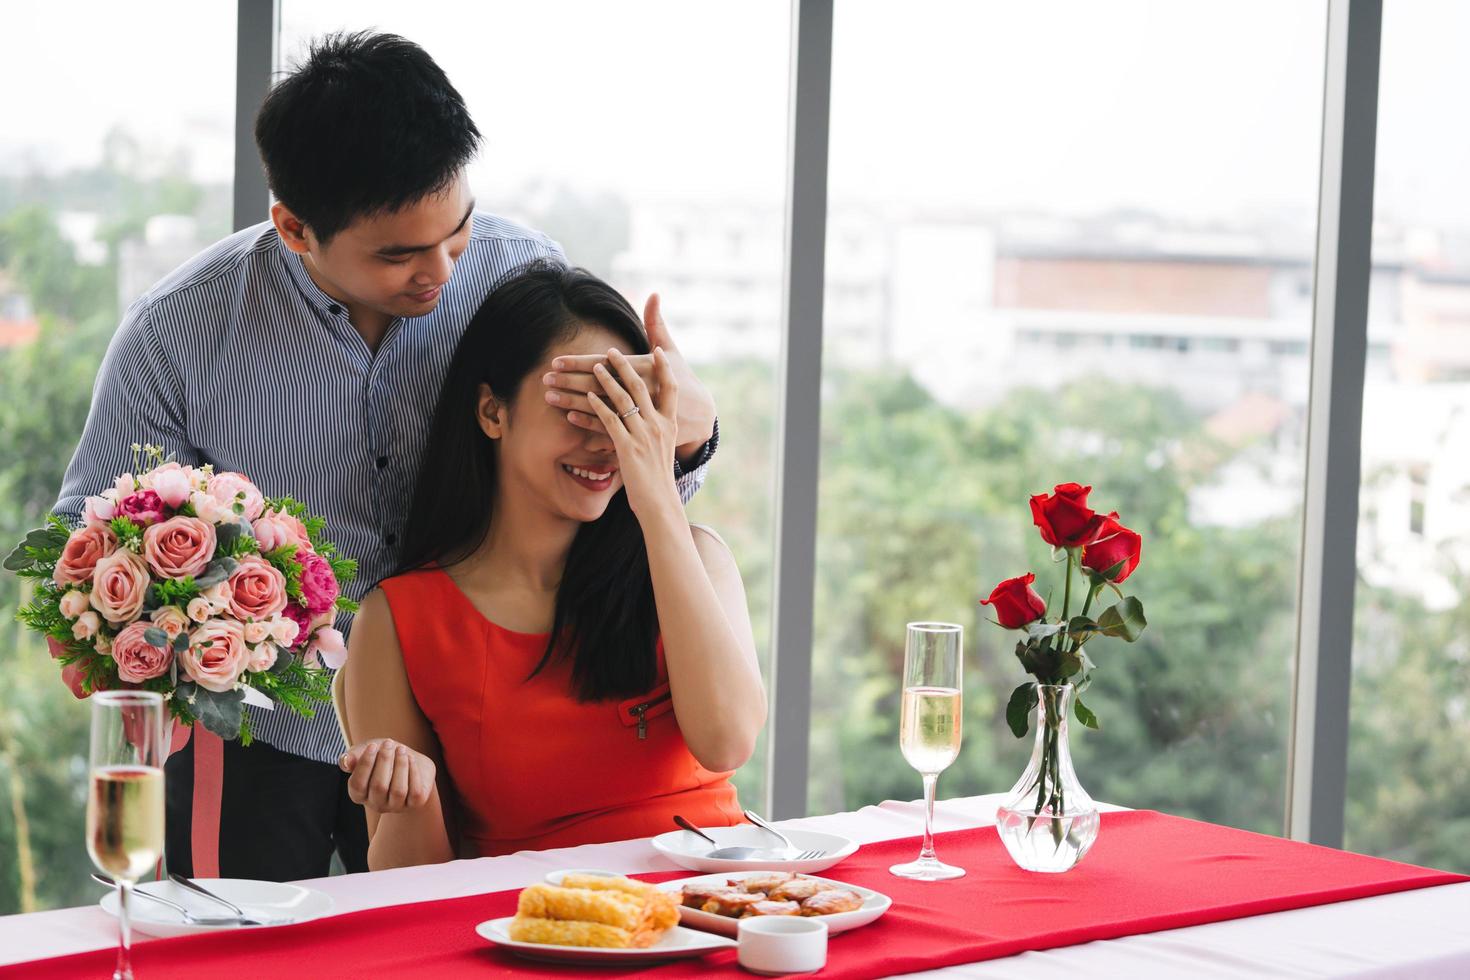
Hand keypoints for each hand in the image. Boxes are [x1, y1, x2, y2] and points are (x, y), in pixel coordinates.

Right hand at [339, 738, 435, 812]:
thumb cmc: (384, 756)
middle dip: (384, 761)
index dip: (365, 765)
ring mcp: (395, 806)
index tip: (372, 746)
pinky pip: (415, 792)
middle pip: (379, 786)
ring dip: (400, 766)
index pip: (357, 785)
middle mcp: (376, 804)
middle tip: (389, 743)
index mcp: (359, 794)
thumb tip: (346, 761)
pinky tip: (411, 759)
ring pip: (398, 790)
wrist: (410, 759)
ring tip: (401, 749)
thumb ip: (353, 756)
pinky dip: (413, 772)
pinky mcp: (414, 803)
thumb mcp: (367, 751)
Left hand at [541, 295, 715, 465]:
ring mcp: (643, 419)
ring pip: (603, 406)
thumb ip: (657, 325)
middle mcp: (647, 395)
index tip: (561, 359)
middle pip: (603, 385)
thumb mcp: (674, 355)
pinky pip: (611, 428)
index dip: (587, 363)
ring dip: (574, 399)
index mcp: (652, 373)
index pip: (613, 366)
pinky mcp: (639, 439)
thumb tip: (653, 293)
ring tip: (551, 394)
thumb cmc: (683, 383)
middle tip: (549, 374)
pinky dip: (590, 421)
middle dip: (573, 379)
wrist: (701, 422)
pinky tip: (570, 416)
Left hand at [585, 347, 682, 519]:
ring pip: (623, 399)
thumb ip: (658, 430)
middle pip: (642, 387)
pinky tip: (587, 397)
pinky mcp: (628, 447)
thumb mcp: (665, 450)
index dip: (665, 369)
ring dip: (606, 380)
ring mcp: (644, 435)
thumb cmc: (659, 479)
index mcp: (671, 424)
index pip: (671, 388)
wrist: (660, 503)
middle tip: (613, 351)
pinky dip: (597, 406)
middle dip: (626, 366)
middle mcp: (659, 425)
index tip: (658, 351)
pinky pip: (610, 420)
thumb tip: (649, 419)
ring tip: (594, 367)